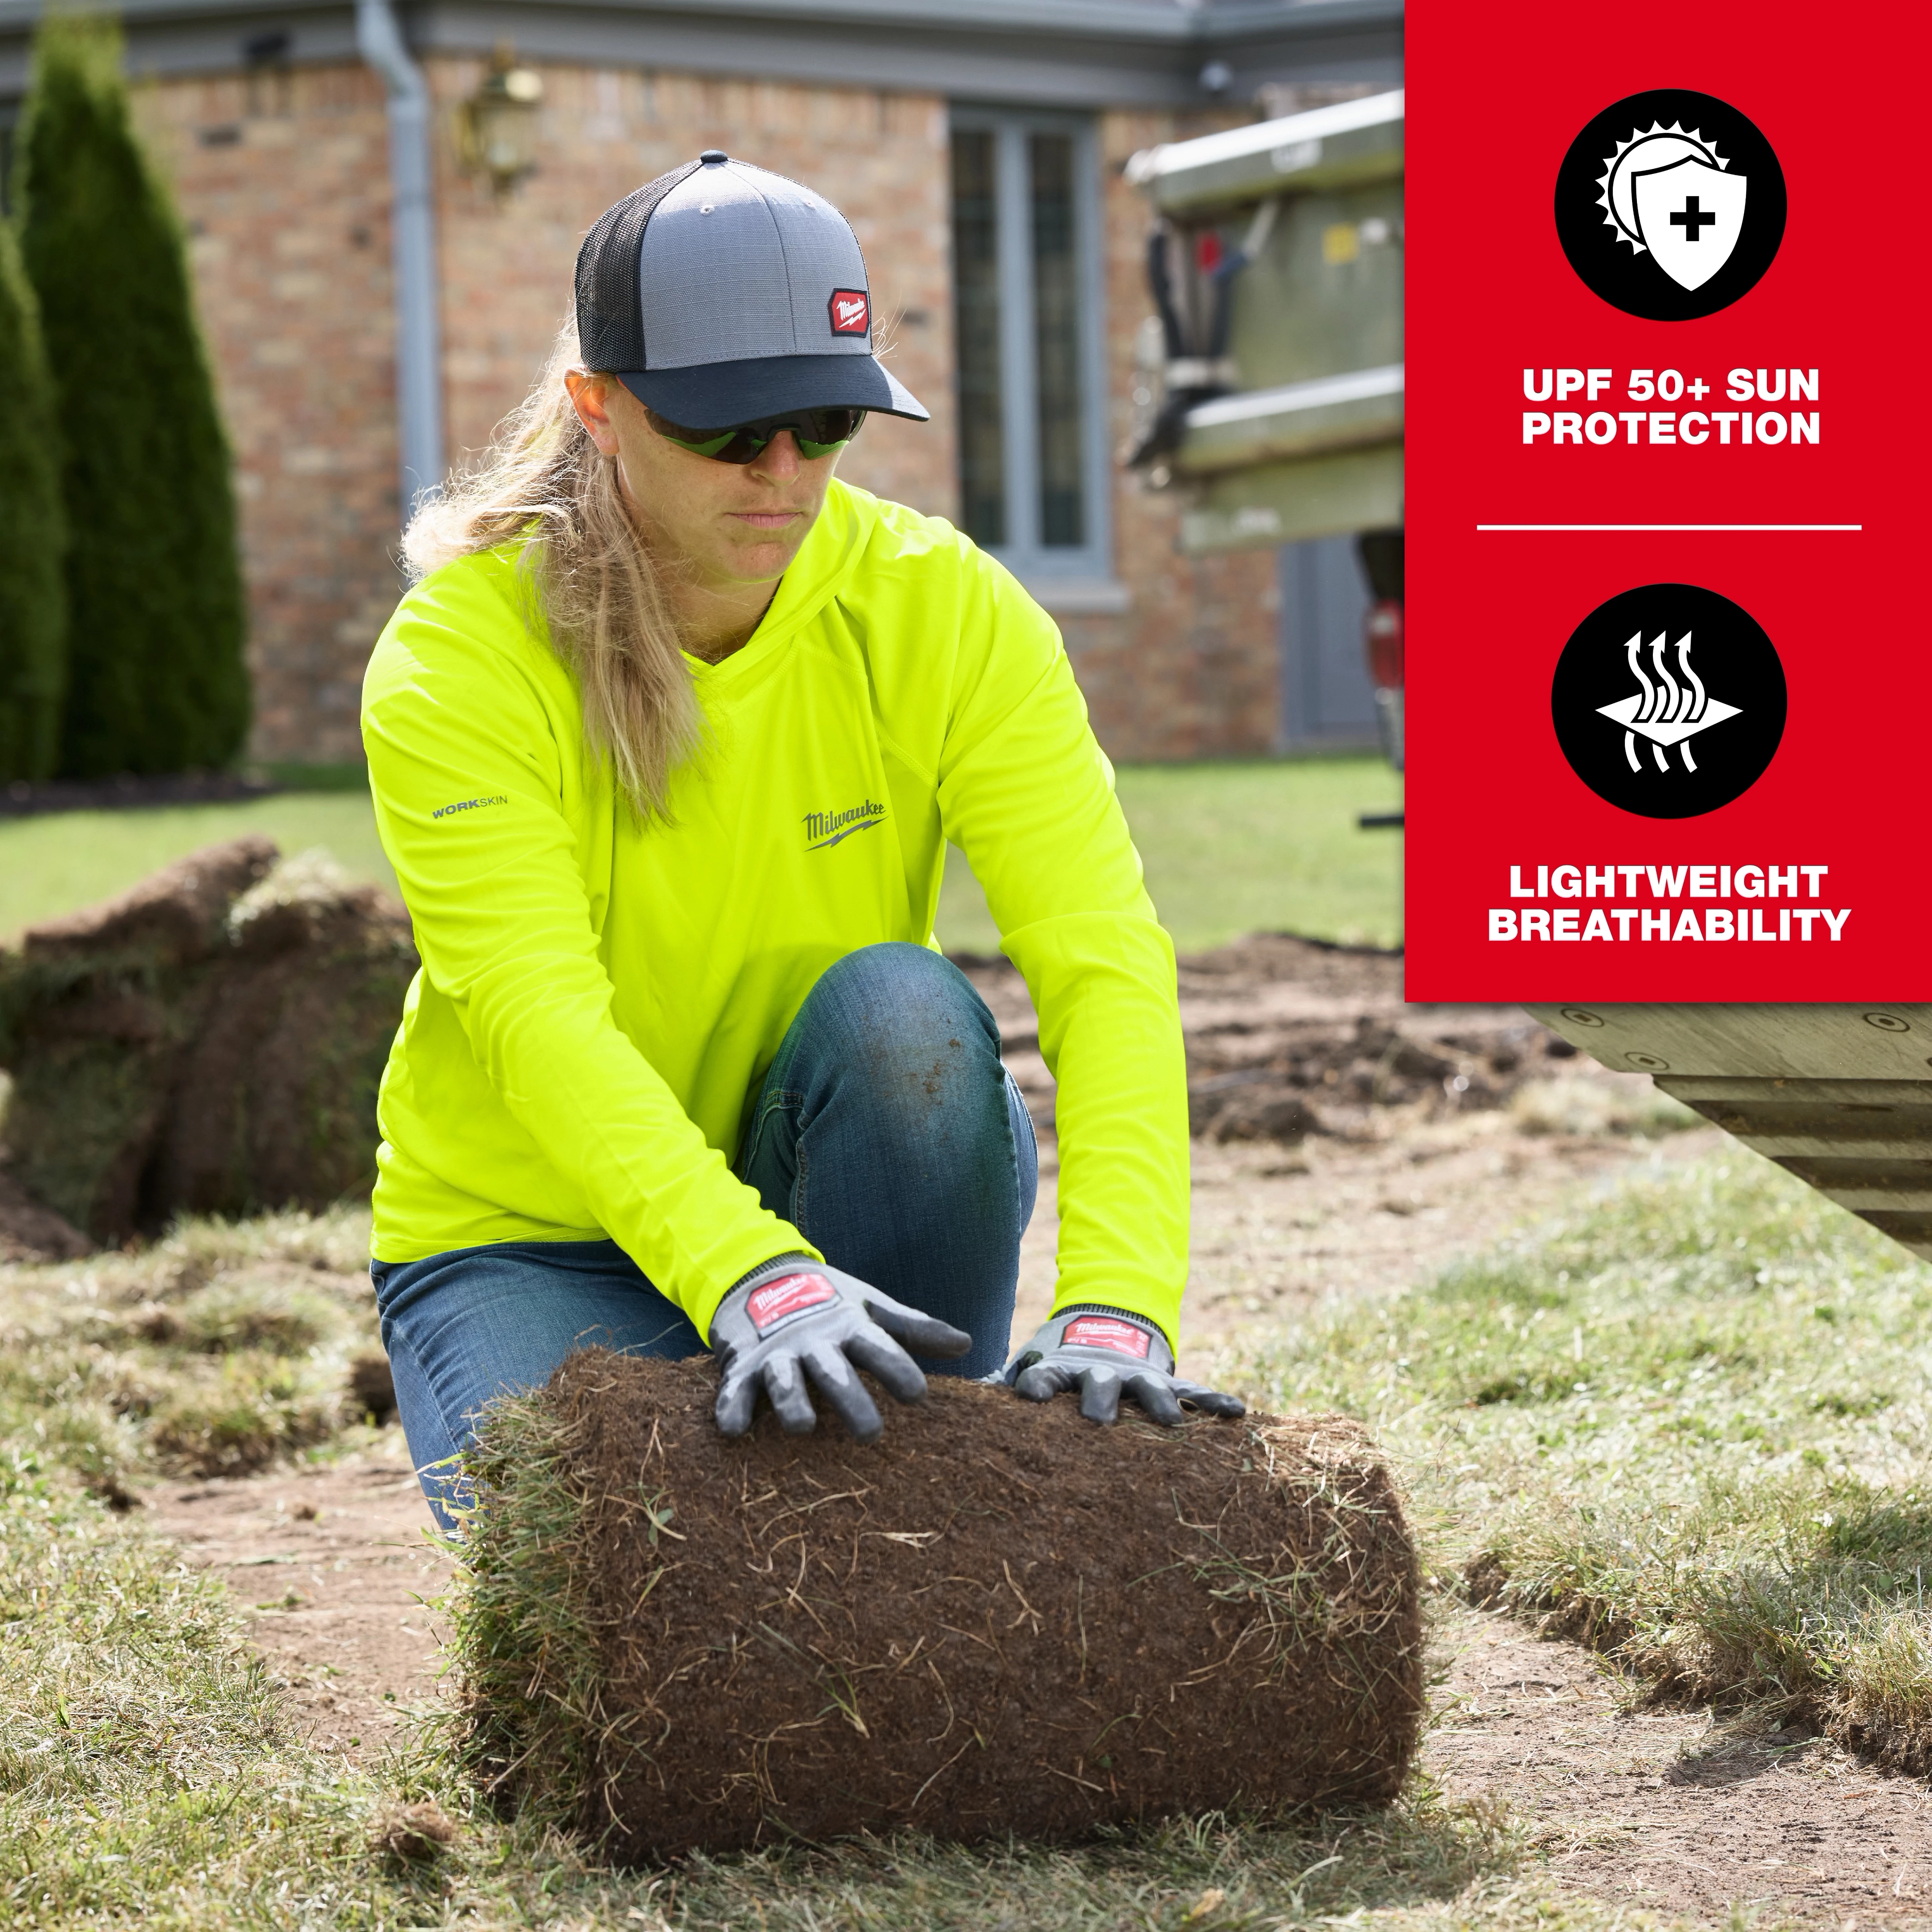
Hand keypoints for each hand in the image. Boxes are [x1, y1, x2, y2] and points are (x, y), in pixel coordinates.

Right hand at [710, 1255, 972, 1442]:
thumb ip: (914, 1329)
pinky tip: (733, 1428)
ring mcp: (775, 1355)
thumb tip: (967, 1345)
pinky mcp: (741, 1367)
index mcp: (848, 1327)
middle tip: (871, 1434)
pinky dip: (731, 1407)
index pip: (878, 1347)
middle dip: (850, 1399)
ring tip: (803, 1427)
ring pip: (784, 1380)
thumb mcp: (870, 1310)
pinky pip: (735, 1390)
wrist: (759, 1276)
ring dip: (791, 1401)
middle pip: (833, 1372)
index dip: (897, 1369)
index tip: (918, 1396)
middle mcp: (813, 1342)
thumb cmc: (827, 1303)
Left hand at [999, 1306, 1244, 1425]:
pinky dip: (1215, 1401)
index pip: (1045, 1377)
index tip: (1030, 1395)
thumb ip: (1004, 1384)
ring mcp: (1138, 1376)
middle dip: (1100, 1400)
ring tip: (1170, 1424)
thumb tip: (960, 1403)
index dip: (1036, 1385)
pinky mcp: (1168, 1380)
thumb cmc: (1058, 1363)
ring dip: (1159, 1404)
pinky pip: (1195, 1392)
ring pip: (1151, 1389)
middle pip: (1100, 1384)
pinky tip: (1237, 1414)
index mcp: (1061, 1370)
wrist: (1105, 1325)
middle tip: (1098, 1420)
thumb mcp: (1029, 1366)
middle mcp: (1100, 1373)